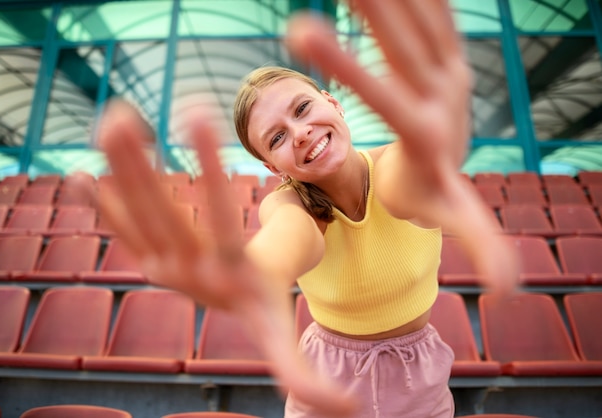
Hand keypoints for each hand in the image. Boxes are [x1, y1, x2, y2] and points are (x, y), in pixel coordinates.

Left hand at [93, 101, 356, 415]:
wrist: (230, 304)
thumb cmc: (264, 304)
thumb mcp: (284, 333)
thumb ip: (304, 374)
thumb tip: (349, 412)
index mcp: (227, 275)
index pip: (219, 221)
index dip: (210, 173)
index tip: (199, 117)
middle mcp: (187, 270)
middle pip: (160, 213)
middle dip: (140, 165)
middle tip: (119, 116)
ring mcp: (160, 264)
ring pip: (136, 210)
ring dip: (119, 166)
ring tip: (109, 119)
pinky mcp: (146, 258)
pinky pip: (121, 225)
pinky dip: (100, 200)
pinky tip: (77, 173)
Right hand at [285, 0, 519, 294]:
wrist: (450, 160)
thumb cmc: (433, 194)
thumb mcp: (453, 219)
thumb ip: (485, 245)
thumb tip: (511, 289)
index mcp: (429, 133)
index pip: (387, 99)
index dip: (346, 67)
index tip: (301, 33)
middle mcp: (442, 94)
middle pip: (404, 47)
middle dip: (369, 9)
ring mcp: (448, 69)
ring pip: (420, 20)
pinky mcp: (446, 54)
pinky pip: (432, 14)